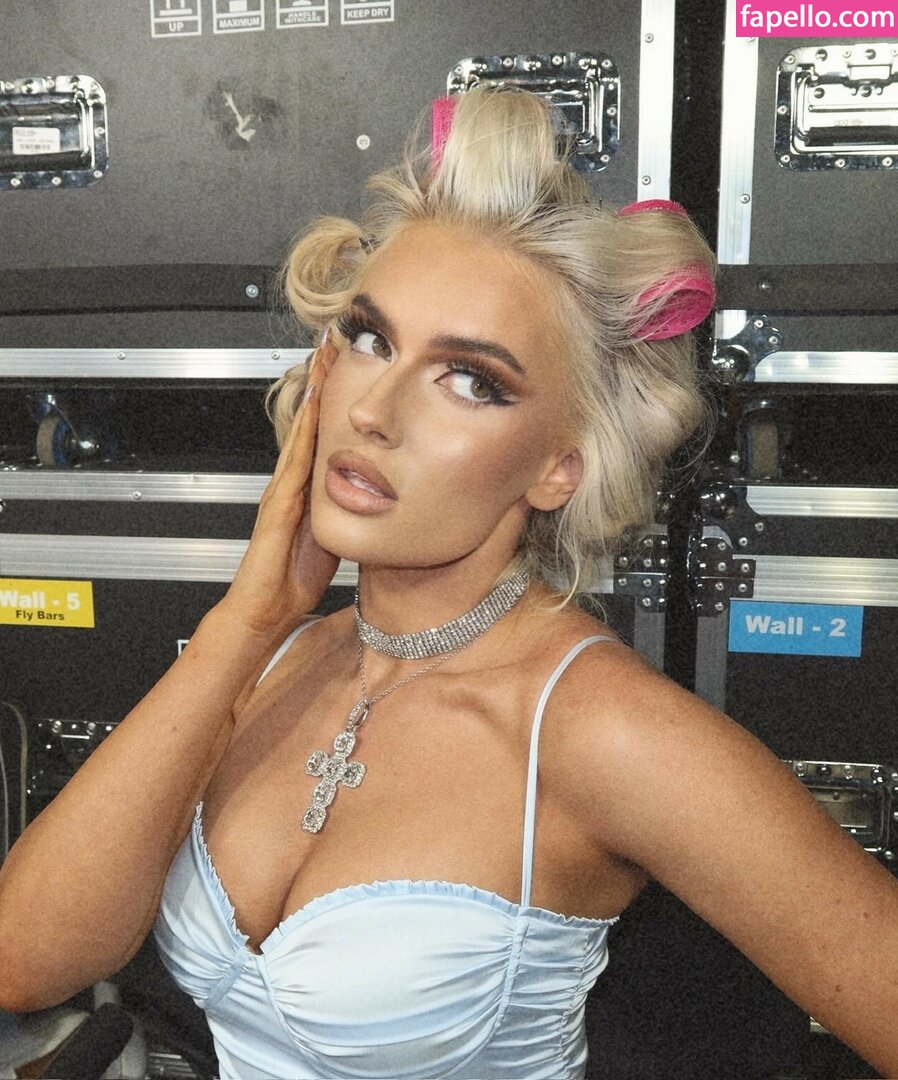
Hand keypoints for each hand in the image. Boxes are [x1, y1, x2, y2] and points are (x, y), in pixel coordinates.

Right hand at [218, 337, 339, 639]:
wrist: (264, 610)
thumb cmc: (297, 579)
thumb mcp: (333, 536)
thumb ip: (348, 514)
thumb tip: (377, 502)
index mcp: (308, 490)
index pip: (324, 434)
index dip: (333, 400)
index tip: (349, 365)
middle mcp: (293, 482)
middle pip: (309, 420)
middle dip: (320, 381)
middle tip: (334, 343)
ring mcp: (283, 489)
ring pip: (300, 431)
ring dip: (311, 394)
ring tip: (323, 359)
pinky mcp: (279, 505)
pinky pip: (294, 460)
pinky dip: (302, 430)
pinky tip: (311, 407)